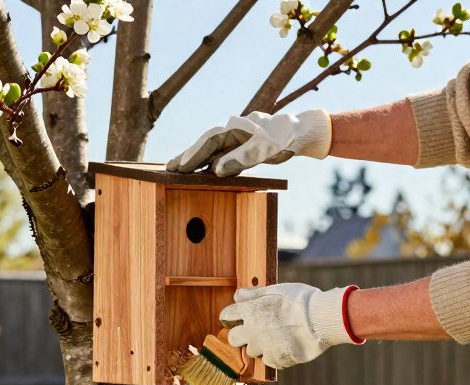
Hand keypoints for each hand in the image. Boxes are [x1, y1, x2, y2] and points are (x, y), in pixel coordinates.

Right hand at [166, 110, 331, 176]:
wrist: (301, 132)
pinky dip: (209, 162)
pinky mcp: (241, 146)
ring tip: (177, 169)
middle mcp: (233, 130)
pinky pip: (221, 154)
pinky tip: (200, 171)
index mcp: (236, 128)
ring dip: (195, 159)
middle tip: (169, 168)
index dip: (194, 154)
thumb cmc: (284, 139)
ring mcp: (236, 138)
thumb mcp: (265, 149)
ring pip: (211, 149)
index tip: (180, 167)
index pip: (209, 141)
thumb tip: (216, 170)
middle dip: (187, 156)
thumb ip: (241, 158)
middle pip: (205, 143)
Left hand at [218, 283, 361, 369]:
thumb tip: (237, 295)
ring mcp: (263, 347)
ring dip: (260, 346)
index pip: (226, 315)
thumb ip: (254, 294)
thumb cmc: (301, 300)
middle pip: (233, 339)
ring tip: (277, 336)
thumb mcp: (276, 289)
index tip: (236, 318)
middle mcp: (252, 331)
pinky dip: (275, 355)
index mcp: (250, 311)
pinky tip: (286, 345)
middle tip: (254, 331)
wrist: (321, 319)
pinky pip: (269, 360)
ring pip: (252, 351)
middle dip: (240, 335)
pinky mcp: (276, 359)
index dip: (231, 316)